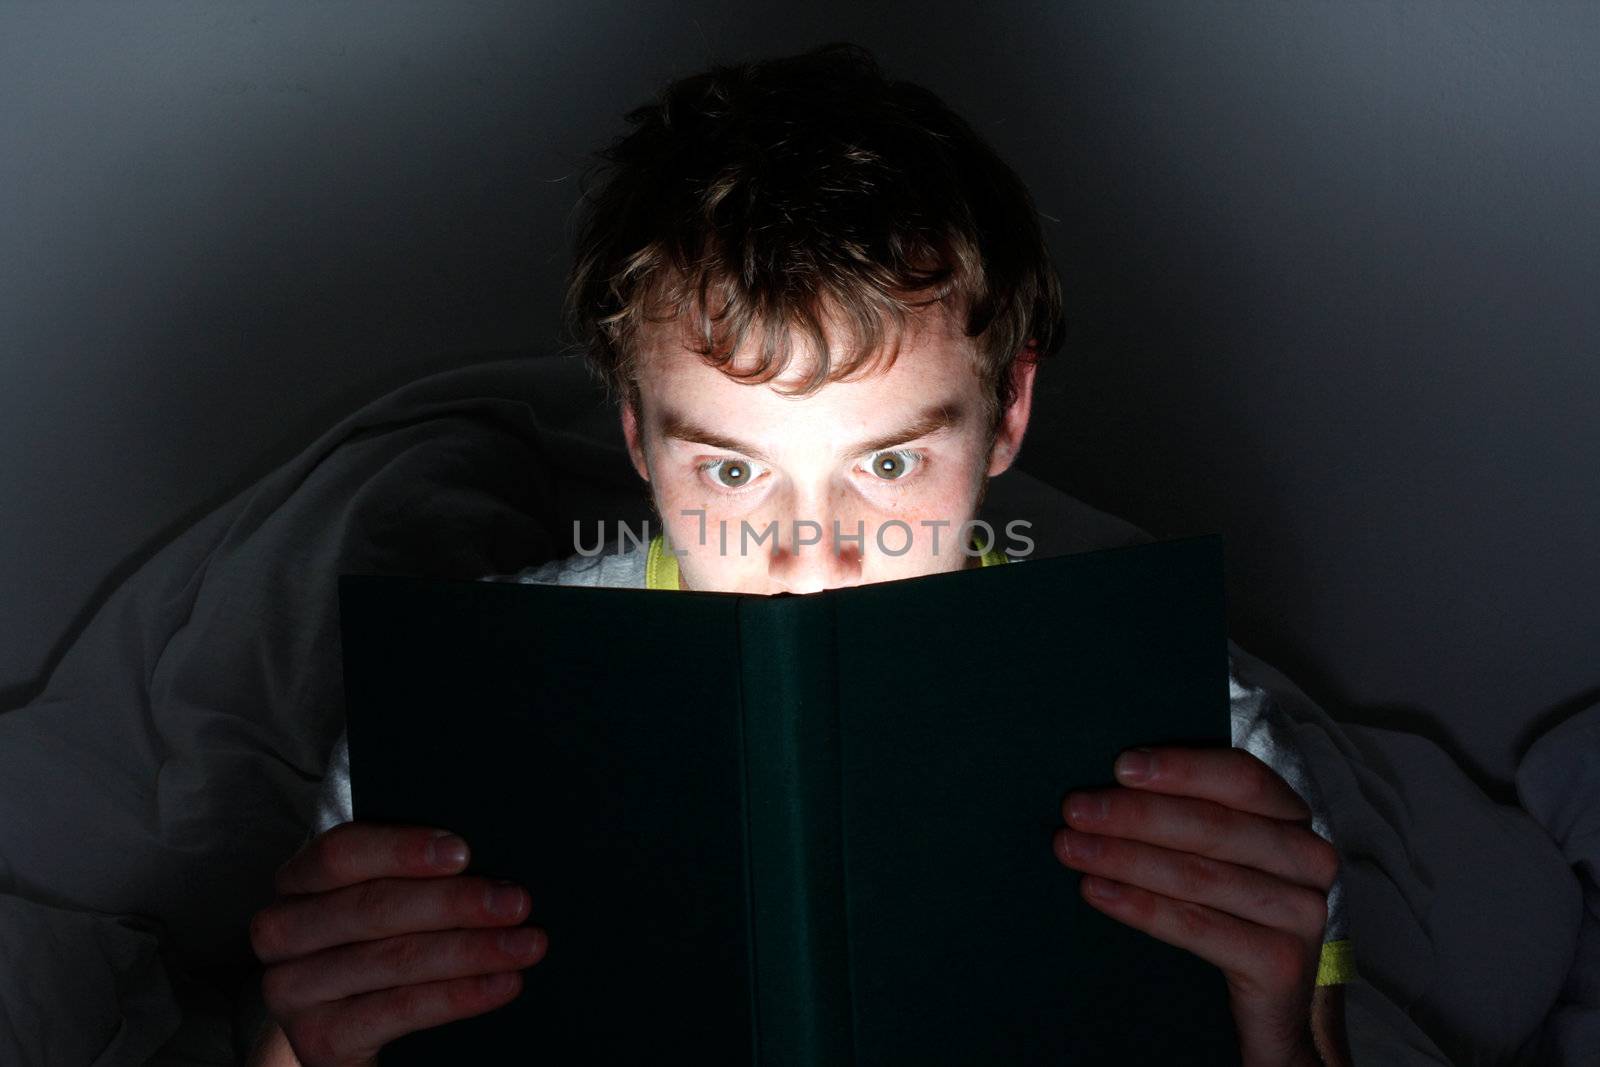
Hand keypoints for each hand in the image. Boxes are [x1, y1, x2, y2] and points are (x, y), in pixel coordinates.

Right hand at [249, 822, 546, 1066]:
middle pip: (374, 908)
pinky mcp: (317, 1039)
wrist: (348, 1026)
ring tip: (526, 945)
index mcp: (299, 881)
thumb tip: (487, 863)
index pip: (342, 853)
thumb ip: (414, 876)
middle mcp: (282, 931)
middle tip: (517, 903)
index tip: (464, 853)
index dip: (403, 850)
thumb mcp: (387, 901)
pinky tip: (502, 984)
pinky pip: (398, 1011)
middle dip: (455, 904)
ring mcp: (293, 989)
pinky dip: (459, 996)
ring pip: (394, 960)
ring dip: (471, 950)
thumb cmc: (381, 941)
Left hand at [1053, 746, 1337, 1066]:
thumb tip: (1110, 781)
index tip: (1120, 766)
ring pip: (1197, 875)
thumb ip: (1186, 813)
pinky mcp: (1282, 962)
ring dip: (1124, 858)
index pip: (1241, 777)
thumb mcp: (1219, 854)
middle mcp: (1309, 859)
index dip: (1181, 768)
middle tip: (1074, 810)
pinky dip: (1140, 907)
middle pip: (1212, 825)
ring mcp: (1302, 913)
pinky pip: (1197, 927)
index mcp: (1293, 818)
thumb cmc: (1228, 910)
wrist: (1271, 1006)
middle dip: (1134, 815)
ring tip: (1070, 848)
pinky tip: (1095, 891)